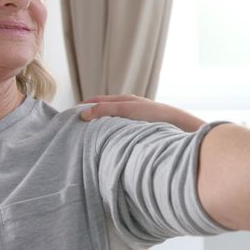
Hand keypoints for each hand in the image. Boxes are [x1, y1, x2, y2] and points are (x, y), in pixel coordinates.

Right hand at [80, 94, 205, 131]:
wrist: (181, 128)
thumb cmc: (156, 116)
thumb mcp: (127, 109)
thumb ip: (106, 109)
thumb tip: (83, 113)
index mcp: (125, 100)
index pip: (98, 101)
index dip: (83, 107)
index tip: (68, 117)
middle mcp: (129, 110)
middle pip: (103, 113)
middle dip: (89, 120)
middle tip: (73, 132)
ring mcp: (134, 123)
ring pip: (111, 126)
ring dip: (100, 132)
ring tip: (86, 143)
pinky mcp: (139, 135)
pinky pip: (119, 136)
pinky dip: (110, 139)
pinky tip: (106, 148)